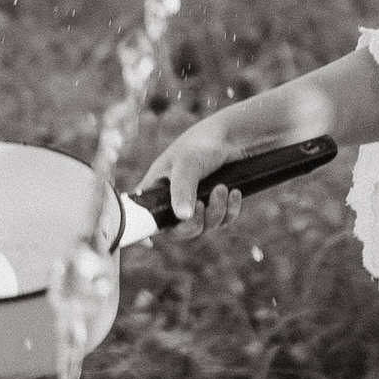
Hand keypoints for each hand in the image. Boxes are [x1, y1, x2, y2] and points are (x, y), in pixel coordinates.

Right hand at [135, 121, 247, 239]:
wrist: (234, 136)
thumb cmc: (202, 144)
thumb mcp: (188, 164)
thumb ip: (182, 190)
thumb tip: (182, 217)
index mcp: (157, 187)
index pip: (143, 216)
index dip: (144, 231)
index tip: (148, 243)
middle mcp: (174, 198)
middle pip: (178, 231)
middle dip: (194, 223)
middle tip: (203, 206)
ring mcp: (196, 203)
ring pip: (204, 227)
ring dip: (216, 212)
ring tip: (223, 188)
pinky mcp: (216, 204)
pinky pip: (223, 221)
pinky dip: (230, 210)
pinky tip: (235, 192)